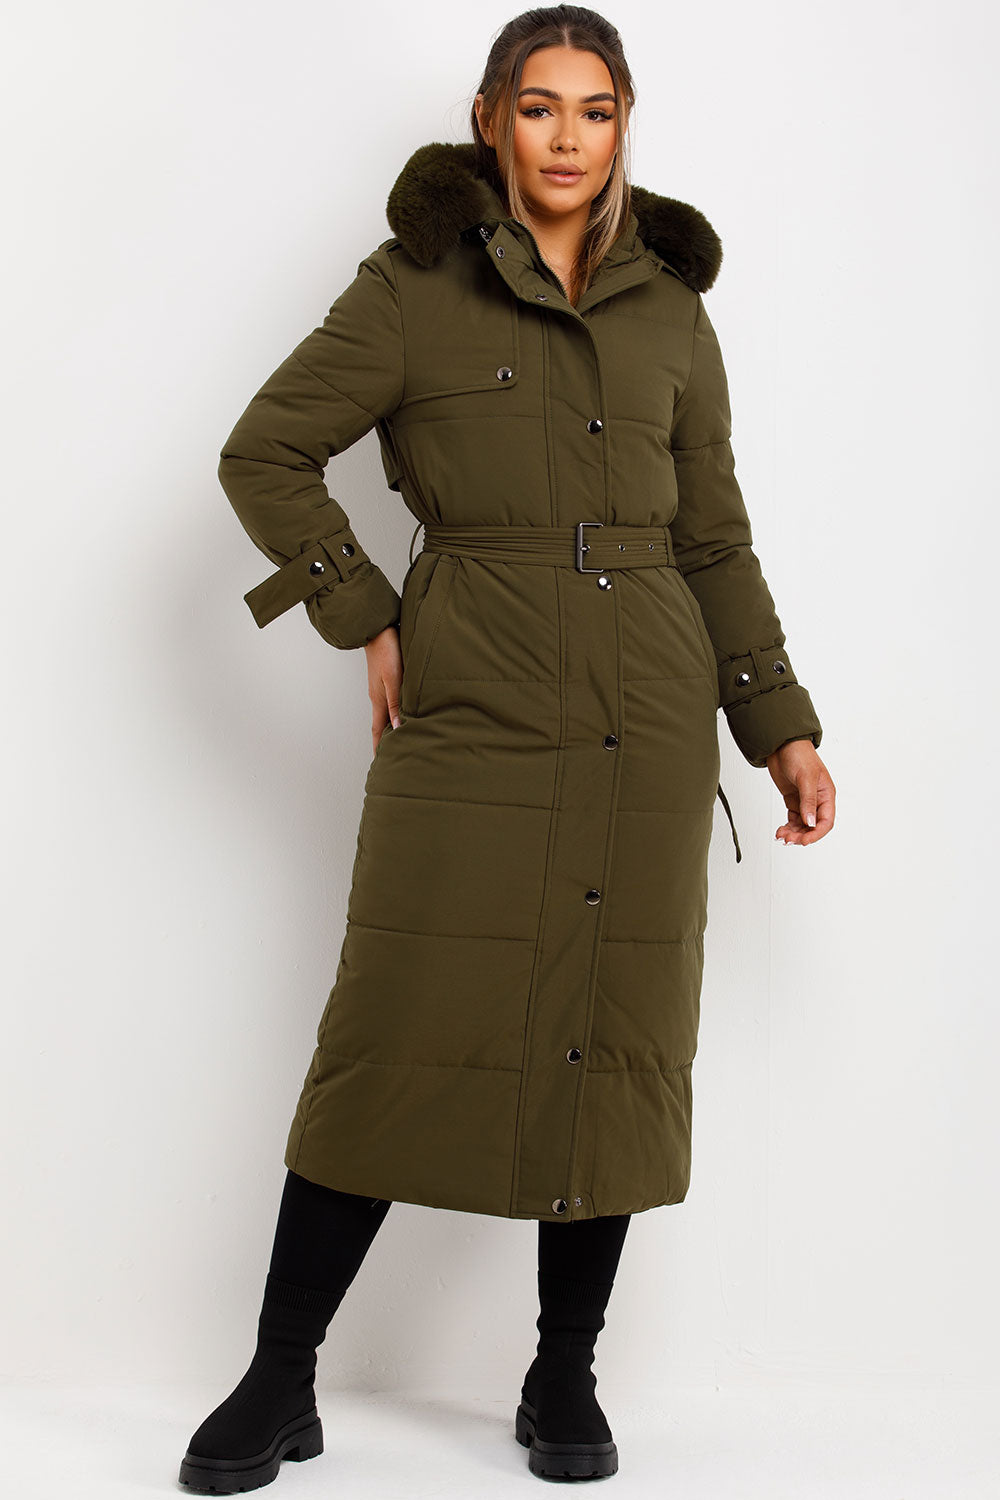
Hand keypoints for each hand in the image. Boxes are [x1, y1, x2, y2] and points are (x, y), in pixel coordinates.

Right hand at [363, 625, 402, 755]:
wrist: (378, 629)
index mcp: (379, 700)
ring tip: (398, 741)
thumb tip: (397, 729)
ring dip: (390, 728)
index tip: (380, 765)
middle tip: (390, 759)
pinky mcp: (386, 680)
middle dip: (384, 743)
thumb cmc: (387, 651)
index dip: (380, 748)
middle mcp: (378, 697)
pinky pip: (390, 703)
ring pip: (386, 714)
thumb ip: (396, 704)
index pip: (378, 731)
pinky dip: (395, 714)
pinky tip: (401, 714)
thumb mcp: (393, 679)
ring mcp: (381, 689)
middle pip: (381, 725)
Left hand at [766, 738, 835, 845]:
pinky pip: (792, 819)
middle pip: (813, 826)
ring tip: (781, 836)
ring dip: (793, 833)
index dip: (816, 833)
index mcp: (826, 794)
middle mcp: (817, 800)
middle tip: (788, 839)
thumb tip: (810, 822)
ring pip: (801, 825)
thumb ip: (808, 801)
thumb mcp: (806, 778)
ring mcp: (804, 801)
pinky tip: (780, 830)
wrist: (781, 745)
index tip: (804, 841)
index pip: (826, 821)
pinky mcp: (792, 800)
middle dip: (801, 835)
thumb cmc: (799, 755)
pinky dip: (787, 826)